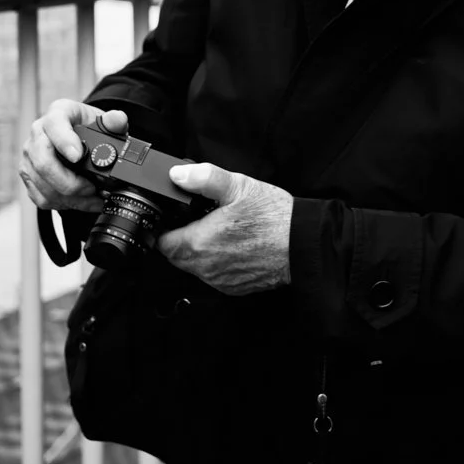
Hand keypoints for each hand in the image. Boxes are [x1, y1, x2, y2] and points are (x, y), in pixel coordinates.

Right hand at [19, 99, 128, 213]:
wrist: (82, 138)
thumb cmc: (92, 128)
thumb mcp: (107, 122)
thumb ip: (115, 120)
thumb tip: (117, 119)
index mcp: (58, 113)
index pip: (55, 124)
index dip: (64, 142)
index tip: (78, 157)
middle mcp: (38, 132)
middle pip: (43, 161)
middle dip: (69, 182)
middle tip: (91, 188)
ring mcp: (30, 155)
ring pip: (42, 184)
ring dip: (69, 198)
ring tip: (92, 198)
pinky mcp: (28, 175)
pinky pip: (41, 197)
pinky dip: (63, 204)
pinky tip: (80, 202)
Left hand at [157, 162, 292, 295]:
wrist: (301, 244)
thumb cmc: (273, 217)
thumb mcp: (238, 186)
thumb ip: (204, 178)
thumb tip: (178, 175)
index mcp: (200, 243)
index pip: (162, 243)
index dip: (164, 229)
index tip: (173, 219)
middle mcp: (206, 268)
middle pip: (176, 257)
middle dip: (180, 239)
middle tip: (198, 220)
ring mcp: (220, 281)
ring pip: (195, 268)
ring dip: (199, 252)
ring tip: (218, 230)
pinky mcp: (234, 288)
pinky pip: (214, 276)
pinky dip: (216, 262)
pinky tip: (233, 245)